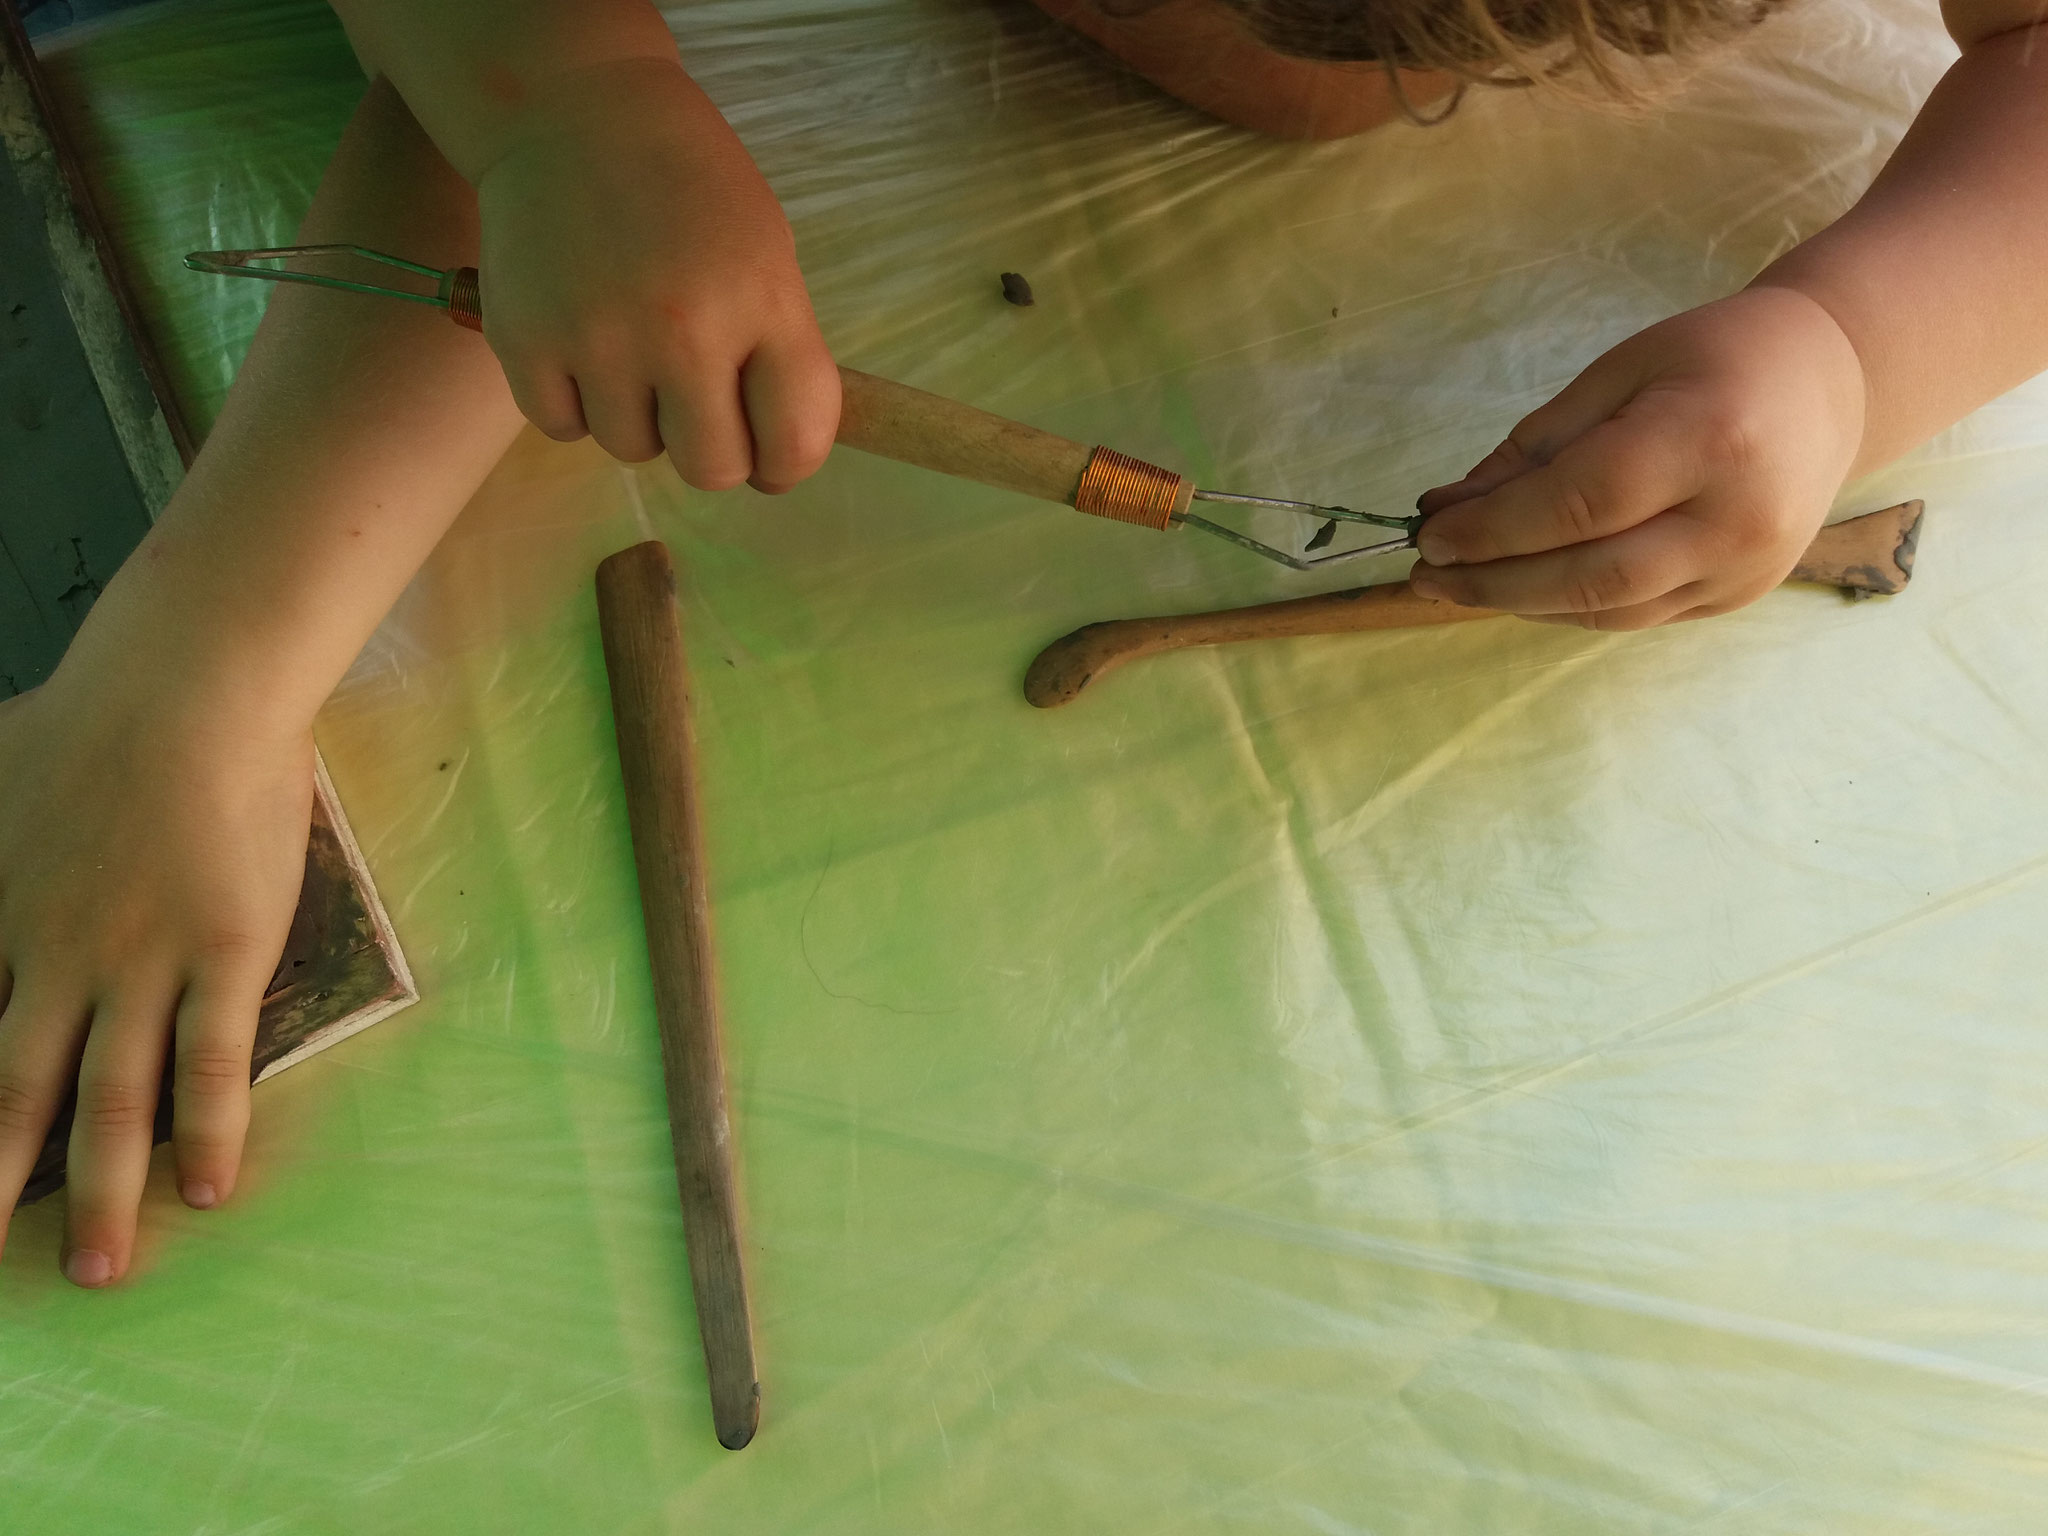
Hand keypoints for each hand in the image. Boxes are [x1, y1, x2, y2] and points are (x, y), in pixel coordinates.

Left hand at [0, 667, 311, 1285]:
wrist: (185, 690)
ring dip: (106, 1194)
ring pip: (114, 1101)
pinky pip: (214, 1060)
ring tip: (102, 1272)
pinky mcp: (224, 953)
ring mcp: (141, 963)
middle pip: (15, 1097)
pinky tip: (211, 1190)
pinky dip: (210, 1130)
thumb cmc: (85, 717)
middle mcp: (54, 961)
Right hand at [474, 58, 838, 492]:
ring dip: (637, 418)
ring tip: (630, 347)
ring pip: (633, 450)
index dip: (785, 466)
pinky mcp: (525, 341)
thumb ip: (778, 352)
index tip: (769, 456)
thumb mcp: (766, 256)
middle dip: (710, 448)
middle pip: (711, 469)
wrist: (577, 115)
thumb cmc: (691, 191)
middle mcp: (685, 330)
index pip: (795, 444)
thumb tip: (778, 452)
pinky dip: (573, 402)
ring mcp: (599, 339)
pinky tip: (580, 344)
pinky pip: (563, 427)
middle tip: (695, 403)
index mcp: (763, 304)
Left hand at [1407, 286, 1867, 628]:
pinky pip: (1636, 617)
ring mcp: (1745, 568)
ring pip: (1608, 610)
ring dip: (1522, 602)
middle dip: (1494, 582)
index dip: (1495, 529)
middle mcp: (1736, 517)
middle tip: (1426, 576)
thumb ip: (1536, 446)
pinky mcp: (1739, 597)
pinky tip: (1522, 587)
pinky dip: (1569, 607)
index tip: (1429, 535)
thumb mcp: (1620, 372)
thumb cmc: (1714, 360)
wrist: (1832, 384)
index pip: (1578, 504)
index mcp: (1708, 438)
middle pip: (1590, 576)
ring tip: (1460, 583)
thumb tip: (1449, 508)